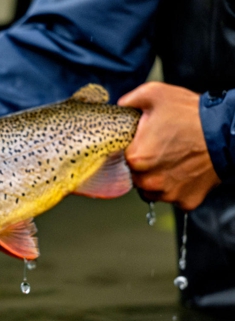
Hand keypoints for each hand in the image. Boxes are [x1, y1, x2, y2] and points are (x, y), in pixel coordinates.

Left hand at [118, 82, 220, 210]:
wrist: (227, 131)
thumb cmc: (191, 114)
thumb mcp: (156, 94)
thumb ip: (130, 100)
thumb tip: (120, 105)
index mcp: (136, 159)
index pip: (121, 161)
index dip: (132, 151)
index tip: (142, 144)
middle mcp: (149, 181)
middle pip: (136, 178)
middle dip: (143, 167)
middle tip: (160, 152)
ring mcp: (168, 194)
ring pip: (152, 191)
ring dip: (158, 180)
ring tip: (173, 161)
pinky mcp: (186, 201)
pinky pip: (174, 198)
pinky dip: (177, 188)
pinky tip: (184, 171)